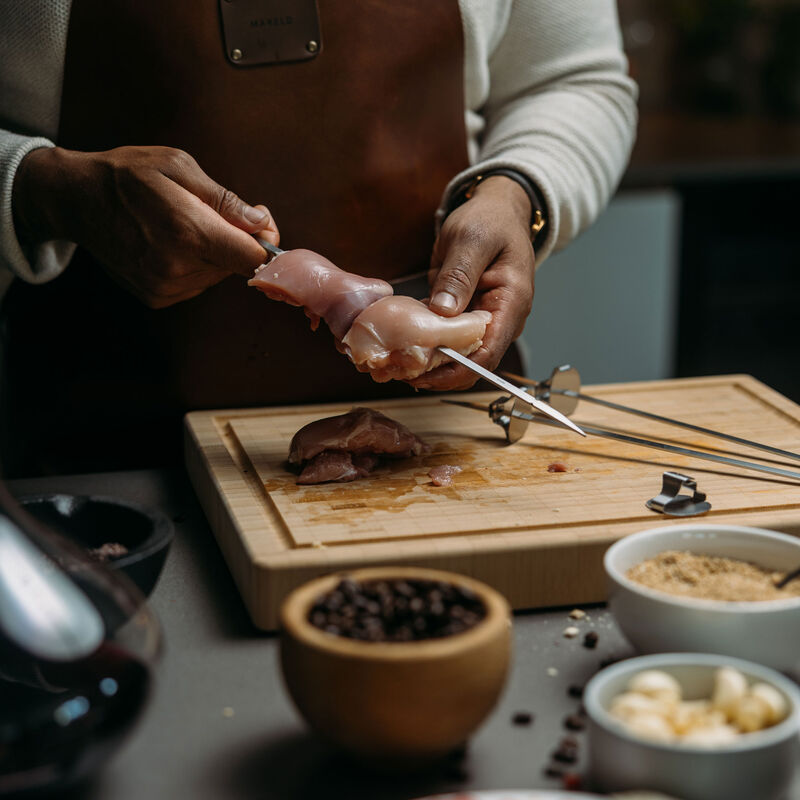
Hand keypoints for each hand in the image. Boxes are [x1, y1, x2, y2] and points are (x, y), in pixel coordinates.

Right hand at [12, 146, 278, 307]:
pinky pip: (197, 284)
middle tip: (212, 213)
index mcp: (187, 231)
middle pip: (239, 267)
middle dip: (238, 242)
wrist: (75, 200)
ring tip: (184, 225)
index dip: (269, 245)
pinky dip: (196, 266)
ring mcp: (165, 287)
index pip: (255, 259)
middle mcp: (176, 267)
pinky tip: (172, 244)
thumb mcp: (179, 166)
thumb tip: (262, 223)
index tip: (262, 227)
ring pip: (218, 276)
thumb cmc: (128, 174)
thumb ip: (226, 200)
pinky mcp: (157, 297)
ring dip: (215, 253)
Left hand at [409, 175, 534, 390]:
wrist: (496, 211)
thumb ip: (459, 275)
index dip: (456, 371)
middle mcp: (500, 320)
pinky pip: (447, 338)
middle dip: (437, 372)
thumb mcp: (471, 239)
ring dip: (428, 361)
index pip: (487, 355)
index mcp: (511, 304)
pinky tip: (400, 345)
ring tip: (393, 362)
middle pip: (471, 362)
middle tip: (398, 370)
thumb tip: (443, 312)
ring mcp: (482, 320)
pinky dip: (426, 344)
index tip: (423, 376)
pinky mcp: (464, 316)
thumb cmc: (490, 221)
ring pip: (457, 355)